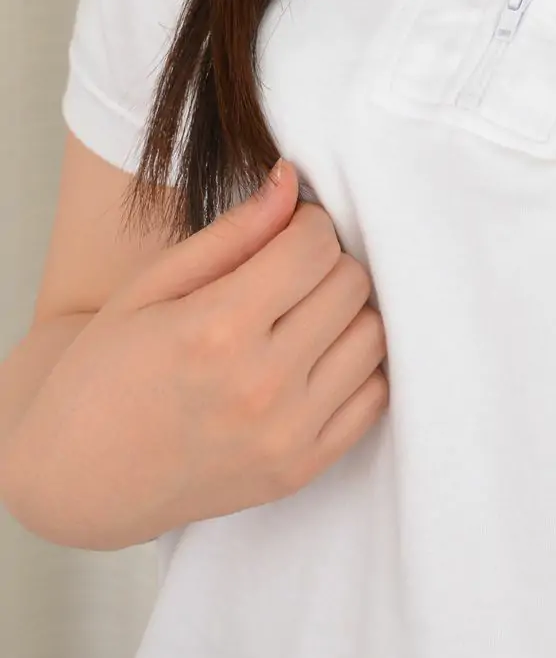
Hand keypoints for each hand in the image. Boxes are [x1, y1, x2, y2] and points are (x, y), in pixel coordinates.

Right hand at [6, 161, 387, 549]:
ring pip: (373, 335)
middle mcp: (260, 386)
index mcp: (217, 329)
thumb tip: (292, 180)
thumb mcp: (152, 286)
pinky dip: (356, 367)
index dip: (306, 225)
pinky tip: (316, 358)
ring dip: (347, 313)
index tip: (287, 233)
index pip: (316, 245)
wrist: (78, 477)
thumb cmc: (106, 371)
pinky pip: (374, 397)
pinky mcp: (301, 471)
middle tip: (291, 273)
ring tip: (302, 315)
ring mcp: (286, 435)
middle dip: (327, 263)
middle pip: (352, 284)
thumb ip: (233, 232)